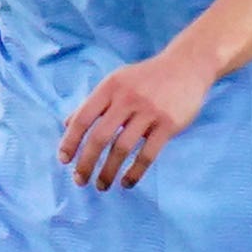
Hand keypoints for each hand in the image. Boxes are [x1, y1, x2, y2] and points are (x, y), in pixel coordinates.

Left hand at [58, 48, 213, 190]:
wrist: (186, 66)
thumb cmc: (146, 78)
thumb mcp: (116, 82)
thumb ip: (93, 103)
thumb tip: (66, 125)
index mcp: (110, 87)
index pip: (83, 118)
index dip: (71, 141)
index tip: (64, 161)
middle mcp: (127, 98)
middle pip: (100, 137)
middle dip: (86, 163)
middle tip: (79, 180)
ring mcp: (149, 111)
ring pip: (122, 148)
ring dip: (108, 172)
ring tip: (101, 186)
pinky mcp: (169, 123)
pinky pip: (148, 154)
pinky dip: (135, 172)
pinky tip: (126, 183)